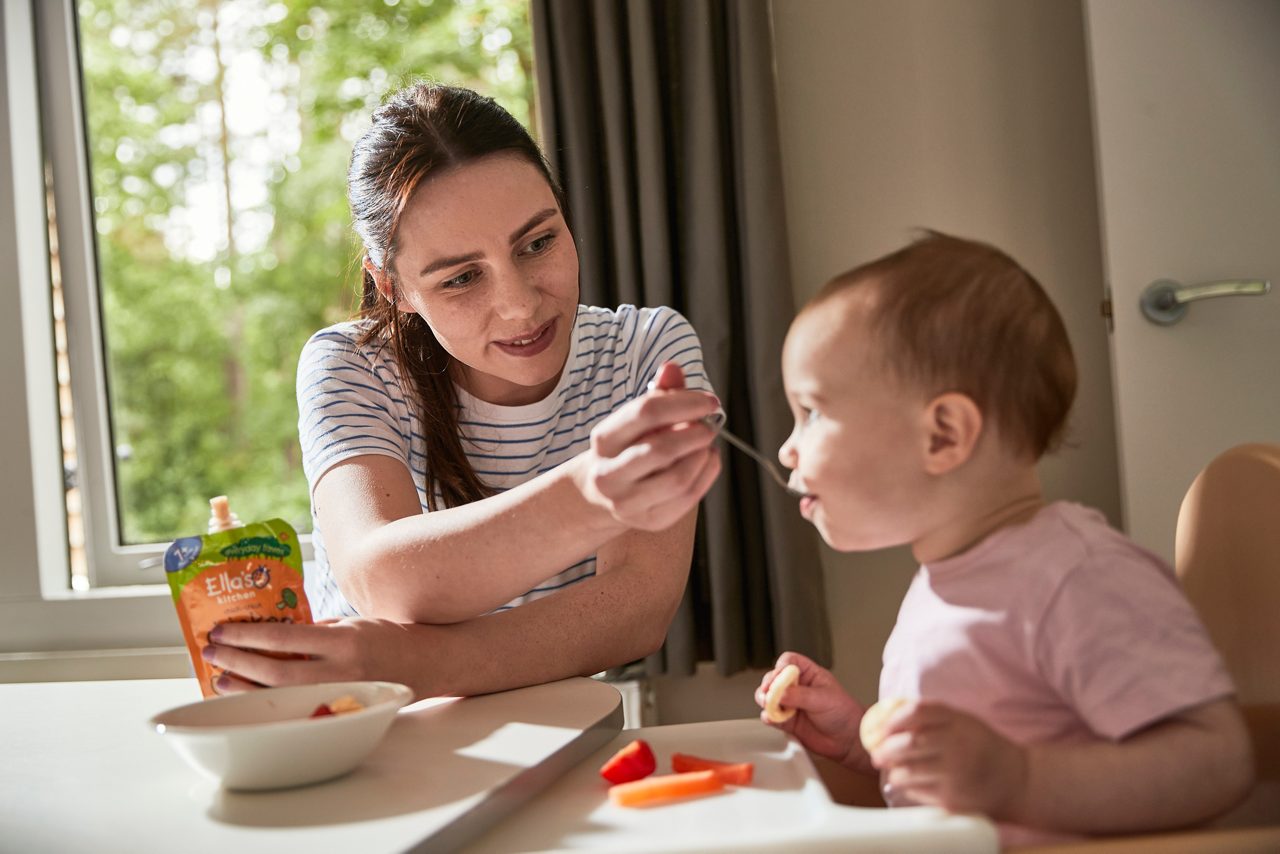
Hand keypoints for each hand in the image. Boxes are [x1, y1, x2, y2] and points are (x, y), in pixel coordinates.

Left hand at [202, 617, 435, 698]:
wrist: (426, 664)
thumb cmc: (388, 637)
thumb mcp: (353, 623)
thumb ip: (316, 631)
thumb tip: (273, 638)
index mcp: (344, 642)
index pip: (285, 638)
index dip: (248, 636)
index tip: (222, 630)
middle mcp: (341, 672)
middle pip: (276, 672)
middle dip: (239, 661)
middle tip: (213, 651)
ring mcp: (340, 696)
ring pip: (281, 697)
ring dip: (246, 686)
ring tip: (222, 676)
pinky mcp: (340, 712)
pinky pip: (295, 710)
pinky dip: (269, 703)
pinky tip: (250, 696)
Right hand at [575, 361, 720, 530]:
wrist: (603, 493)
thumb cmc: (628, 446)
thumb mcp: (636, 418)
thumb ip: (658, 393)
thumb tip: (672, 367)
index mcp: (604, 439)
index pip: (646, 411)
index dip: (685, 402)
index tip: (710, 401)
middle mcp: (609, 474)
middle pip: (662, 448)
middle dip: (696, 432)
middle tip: (711, 425)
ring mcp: (627, 502)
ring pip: (678, 478)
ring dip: (703, 455)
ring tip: (707, 443)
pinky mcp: (648, 521)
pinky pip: (688, 499)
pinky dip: (707, 475)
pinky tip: (707, 460)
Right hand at [754, 652, 868, 771]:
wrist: (847, 740)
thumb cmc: (843, 713)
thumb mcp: (824, 699)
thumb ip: (801, 696)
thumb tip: (780, 692)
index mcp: (808, 674)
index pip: (789, 662)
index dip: (780, 666)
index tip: (777, 676)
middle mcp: (796, 687)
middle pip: (774, 678)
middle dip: (769, 684)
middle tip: (769, 693)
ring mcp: (790, 704)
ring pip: (768, 696)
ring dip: (765, 700)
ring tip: (769, 705)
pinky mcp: (786, 721)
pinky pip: (770, 716)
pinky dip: (767, 716)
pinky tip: (772, 718)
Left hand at [870, 701, 1027, 816]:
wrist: (1019, 781)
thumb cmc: (984, 748)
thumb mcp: (965, 722)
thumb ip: (933, 718)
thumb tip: (888, 718)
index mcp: (960, 722)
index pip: (917, 711)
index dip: (892, 719)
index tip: (881, 728)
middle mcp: (959, 746)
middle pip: (908, 742)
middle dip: (884, 748)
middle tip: (877, 754)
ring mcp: (957, 774)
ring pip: (907, 771)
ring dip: (894, 770)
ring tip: (894, 770)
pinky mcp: (954, 800)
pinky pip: (917, 792)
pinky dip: (908, 787)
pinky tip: (914, 784)